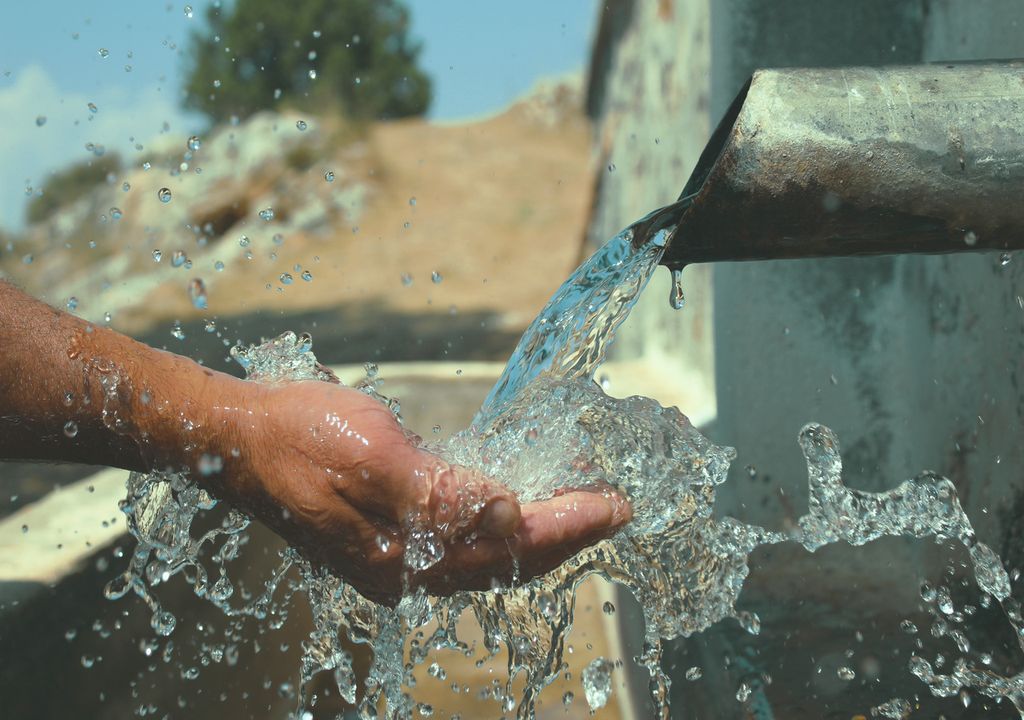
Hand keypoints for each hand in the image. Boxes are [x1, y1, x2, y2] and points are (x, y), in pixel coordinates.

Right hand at [224, 380, 630, 603]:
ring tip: (581, 505)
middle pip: (504, 562)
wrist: (234, 435)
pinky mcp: (385, 535)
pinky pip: (461, 539)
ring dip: (538, 531)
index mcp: (400, 559)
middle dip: (565, 534)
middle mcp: (402, 570)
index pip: (506, 550)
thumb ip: (440, 494)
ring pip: (486, 555)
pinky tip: (517, 502)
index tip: (615, 505)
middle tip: (614, 506)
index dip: (567, 527)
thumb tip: (509, 518)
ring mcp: (393, 556)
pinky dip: (500, 522)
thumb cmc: (298, 437)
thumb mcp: (371, 457)